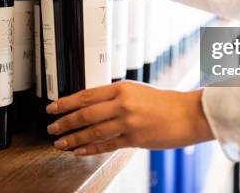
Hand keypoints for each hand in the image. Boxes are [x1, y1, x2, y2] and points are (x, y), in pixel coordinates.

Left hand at [45, 81, 213, 155]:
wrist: (188, 114)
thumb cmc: (164, 102)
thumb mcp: (137, 91)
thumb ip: (115, 97)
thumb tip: (91, 105)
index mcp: (122, 88)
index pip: (86, 95)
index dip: (66, 102)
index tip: (52, 107)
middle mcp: (123, 104)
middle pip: (85, 114)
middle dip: (64, 122)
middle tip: (51, 127)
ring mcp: (128, 122)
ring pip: (92, 131)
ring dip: (73, 138)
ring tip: (60, 142)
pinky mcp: (134, 139)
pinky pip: (106, 145)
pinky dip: (89, 149)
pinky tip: (79, 151)